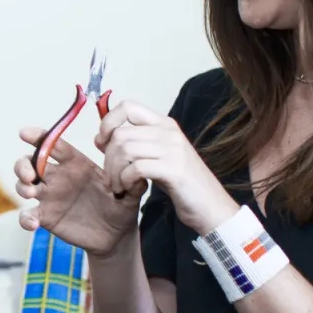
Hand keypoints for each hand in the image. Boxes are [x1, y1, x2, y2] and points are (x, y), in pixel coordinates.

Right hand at [14, 128, 142, 256]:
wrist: (115, 235)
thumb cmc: (120, 206)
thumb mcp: (129, 193)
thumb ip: (132, 182)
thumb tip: (137, 169)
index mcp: (75, 164)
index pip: (53, 145)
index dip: (38, 136)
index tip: (25, 133)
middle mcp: (58, 177)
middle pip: (30, 162)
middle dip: (23, 164)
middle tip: (31, 174)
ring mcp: (49, 197)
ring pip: (23, 185)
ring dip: (21, 186)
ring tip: (31, 192)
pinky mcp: (46, 217)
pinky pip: (27, 216)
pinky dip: (25, 218)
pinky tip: (32, 223)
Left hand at [95, 100, 236, 233]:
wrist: (212, 206)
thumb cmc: (181, 183)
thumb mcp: (157, 157)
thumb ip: (134, 144)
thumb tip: (100, 137)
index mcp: (165, 124)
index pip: (128, 106)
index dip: (108, 122)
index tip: (102, 142)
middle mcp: (169, 132)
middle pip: (121, 134)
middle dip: (107, 157)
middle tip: (110, 176)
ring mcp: (173, 149)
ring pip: (125, 150)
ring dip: (114, 171)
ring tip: (117, 186)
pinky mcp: (174, 169)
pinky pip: (136, 168)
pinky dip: (125, 180)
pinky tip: (128, 189)